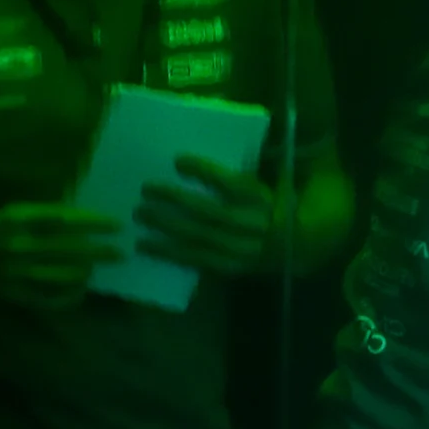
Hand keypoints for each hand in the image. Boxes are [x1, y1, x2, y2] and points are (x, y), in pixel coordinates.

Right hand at [0, 204, 122, 310]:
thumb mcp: (4, 214)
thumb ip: (36, 217)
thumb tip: (77, 219)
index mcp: (13, 219)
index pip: (63, 219)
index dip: (92, 222)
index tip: (115, 224)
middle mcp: (16, 245)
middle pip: (68, 249)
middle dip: (98, 251)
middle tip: (121, 252)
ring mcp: (15, 272)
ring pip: (62, 275)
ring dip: (86, 273)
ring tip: (98, 270)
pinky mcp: (13, 293)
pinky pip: (49, 299)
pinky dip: (68, 296)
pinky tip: (80, 291)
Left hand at [137, 156, 283, 277]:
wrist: (288, 248)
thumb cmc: (258, 208)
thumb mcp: (252, 187)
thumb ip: (224, 178)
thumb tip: (178, 163)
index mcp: (259, 199)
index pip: (232, 184)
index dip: (204, 172)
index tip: (177, 160)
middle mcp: (254, 225)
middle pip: (212, 212)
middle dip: (176, 200)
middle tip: (146, 188)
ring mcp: (243, 250)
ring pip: (201, 239)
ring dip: (166, 227)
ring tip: (140, 214)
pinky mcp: (230, 268)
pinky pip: (197, 261)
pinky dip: (169, 253)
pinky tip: (145, 246)